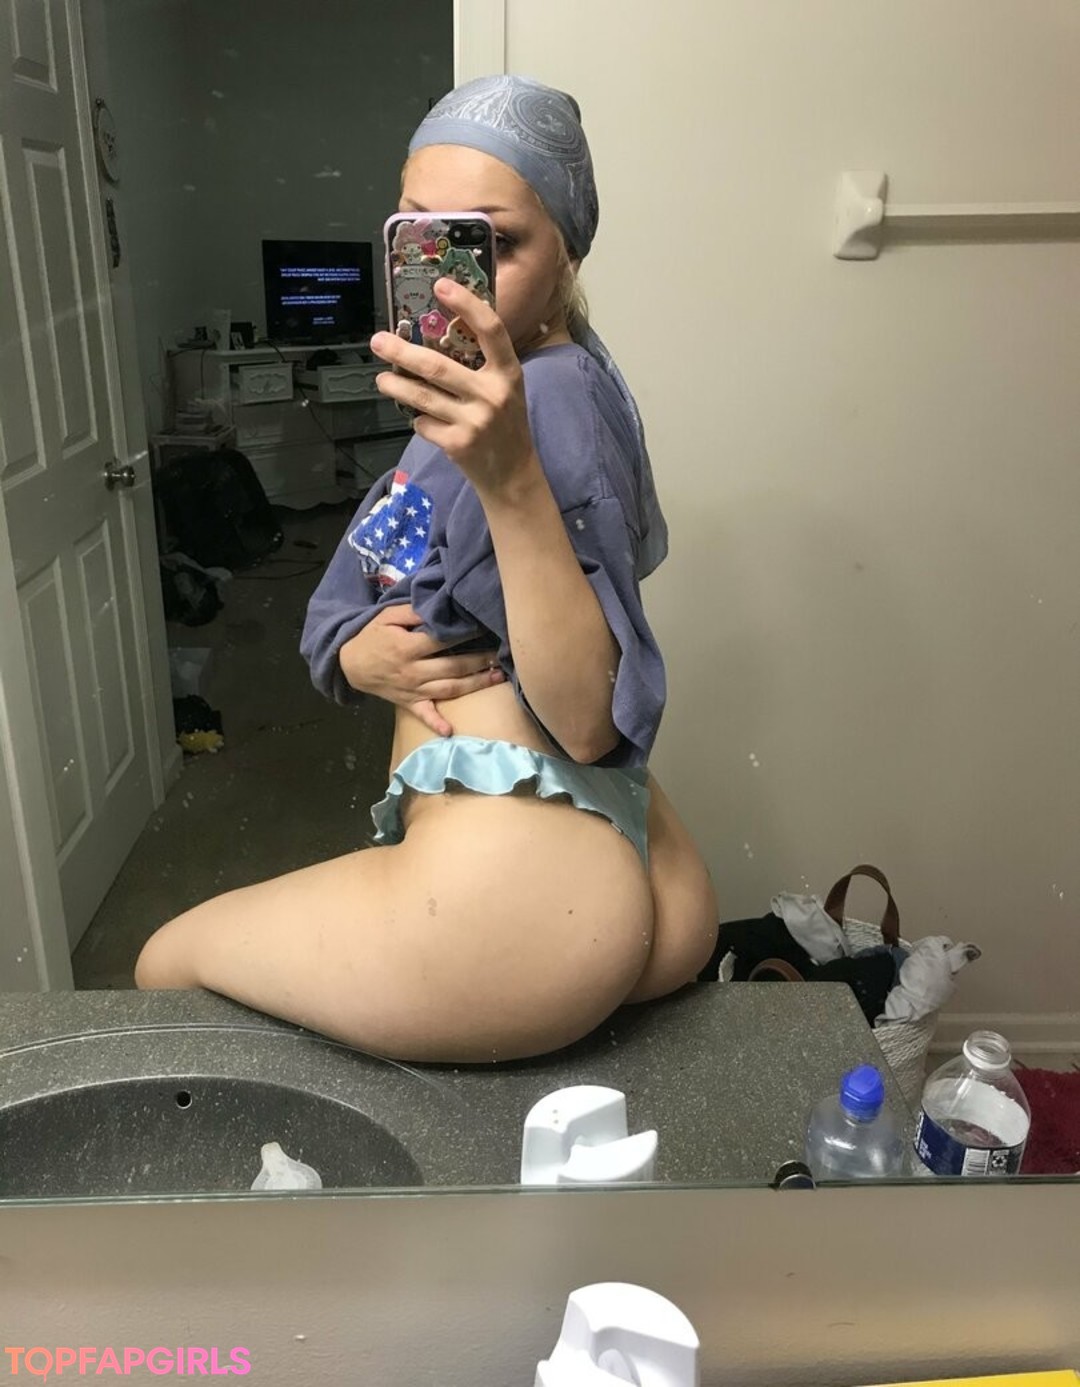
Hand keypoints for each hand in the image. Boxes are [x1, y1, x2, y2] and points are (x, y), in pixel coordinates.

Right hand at [338, 604, 503, 736]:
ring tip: (497, 678)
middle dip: (480, 661)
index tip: (484, 627)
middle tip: (501, 655)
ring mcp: (412, 690)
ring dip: (474, 685)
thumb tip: (438, 609)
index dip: (465, 633)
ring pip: (449, 689)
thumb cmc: (372, 637)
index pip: (442, 640)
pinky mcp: (409, 703)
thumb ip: (413, 612)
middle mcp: (413, 671)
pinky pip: (424, 715)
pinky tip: (451, 731)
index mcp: (407, 648)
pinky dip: (436, 723)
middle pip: (453, 667)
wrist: (349, 663)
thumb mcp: (387, 617)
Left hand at [371, 279, 537, 496]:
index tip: (441, 285)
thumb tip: (436, 333)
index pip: (490, 330)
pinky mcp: (458, 444)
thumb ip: (481, 364)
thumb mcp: (506, 389)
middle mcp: (493, 395)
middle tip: (378, 341)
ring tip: (382, 379)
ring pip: (422, 396)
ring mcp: (475, 421)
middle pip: (437, 366)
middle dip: (401, 352)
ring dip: (395, 385)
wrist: (513, 474)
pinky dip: (417, 418)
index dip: (466, 304)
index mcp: (508, 374)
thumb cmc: (505, 424)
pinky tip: (421, 418)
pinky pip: (423, 423)